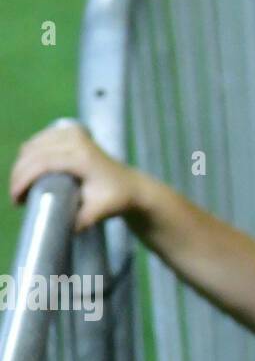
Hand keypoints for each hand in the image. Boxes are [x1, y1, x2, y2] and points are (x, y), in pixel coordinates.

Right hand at [9, 120, 139, 230]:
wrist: (132, 185)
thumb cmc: (115, 200)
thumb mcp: (98, 212)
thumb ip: (80, 221)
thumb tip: (58, 228)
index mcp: (83, 158)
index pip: (43, 163)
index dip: (23, 179)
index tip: (16, 200)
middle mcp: (78, 141)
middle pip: (34, 152)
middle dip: (19, 174)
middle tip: (17, 197)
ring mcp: (76, 134)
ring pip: (34, 144)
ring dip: (23, 163)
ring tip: (23, 186)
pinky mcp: (74, 132)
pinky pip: (41, 138)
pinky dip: (31, 151)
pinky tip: (29, 167)